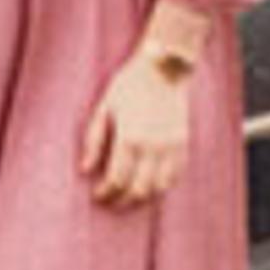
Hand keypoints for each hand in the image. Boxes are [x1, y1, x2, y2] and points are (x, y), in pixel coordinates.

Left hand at [77, 51, 191, 207]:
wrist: (164, 68)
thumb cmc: (129, 85)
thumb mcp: (104, 107)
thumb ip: (94, 140)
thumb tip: (85, 168)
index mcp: (129, 138)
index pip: (116, 180)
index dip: (105, 193)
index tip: (97, 195)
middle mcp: (152, 147)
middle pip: (138, 190)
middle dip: (122, 200)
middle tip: (111, 200)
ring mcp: (171, 146)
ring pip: (159, 187)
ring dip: (143, 196)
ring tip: (130, 195)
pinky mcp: (183, 143)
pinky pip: (176, 175)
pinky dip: (163, 185)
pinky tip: (152, 184)